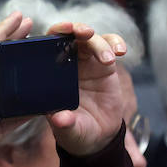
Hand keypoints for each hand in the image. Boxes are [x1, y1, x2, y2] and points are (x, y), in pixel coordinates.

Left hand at [43, 21, 127, 155]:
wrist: (97, 137)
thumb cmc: (75, 132)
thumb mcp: (69, 131)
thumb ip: (64, 124)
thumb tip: (60, 119)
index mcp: (50, 74)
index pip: (46, 46)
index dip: (52, 35)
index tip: (62, 31)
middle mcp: (66, 64)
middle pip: (69, 36)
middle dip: (76, 29)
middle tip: (85, 32)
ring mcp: (86, 62)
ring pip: (91, 40)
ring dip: (100, 42)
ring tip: (109, 59)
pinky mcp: (104, 65)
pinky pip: (110, 46)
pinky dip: (116, 44)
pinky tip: (121, 52)